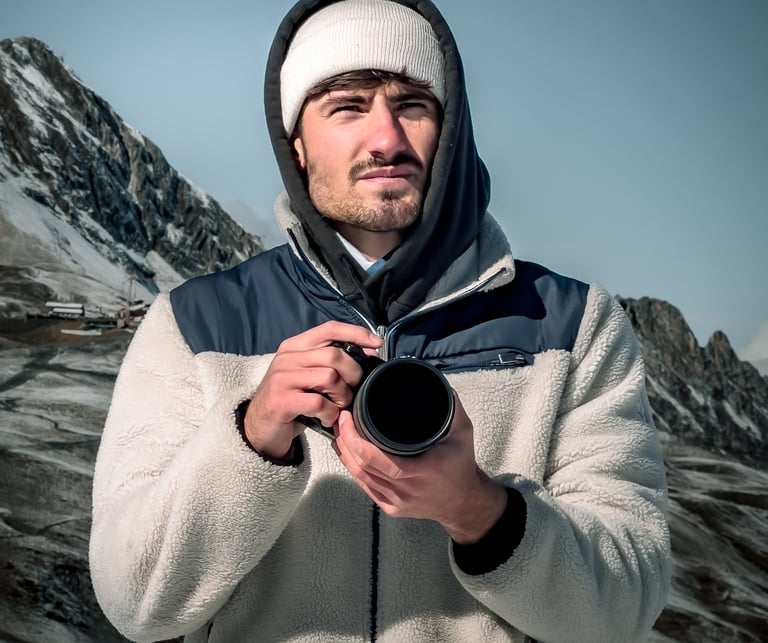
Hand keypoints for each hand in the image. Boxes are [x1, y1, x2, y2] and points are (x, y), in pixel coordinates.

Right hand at [243, 321, 381, 460]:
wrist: (258, 428)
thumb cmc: (290, 400)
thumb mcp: (305, 373)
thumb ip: (327, 361)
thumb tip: (366, 353)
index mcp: (294, 346)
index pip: (330, 328)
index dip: (356, 333)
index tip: (376, 344)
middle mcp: (286, 358)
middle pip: (335, 355)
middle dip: (353, 374)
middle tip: (352, 391)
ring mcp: (282, 379)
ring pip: (330, 377)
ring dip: (342, 397)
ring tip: (338, 407)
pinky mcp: (281, 401)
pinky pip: (318, 403)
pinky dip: (330, 414)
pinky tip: (327, 419)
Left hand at [333, 391, 507, 543]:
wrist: (464, 502)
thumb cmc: (462, 465)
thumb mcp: (463, 433)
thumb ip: (450, 406)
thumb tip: (434, 381)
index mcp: (424, 471)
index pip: (380, 460)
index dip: (357, 441)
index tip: (348, 418)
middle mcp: (408, 489)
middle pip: (363, 467)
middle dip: (345, 441)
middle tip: (340, 419)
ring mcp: (397, 502)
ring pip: (360, 477)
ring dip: (345, 454)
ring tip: (339, 432)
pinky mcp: (391, 508)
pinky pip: (365, 487)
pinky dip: (352, 468)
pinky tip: (346, 454)